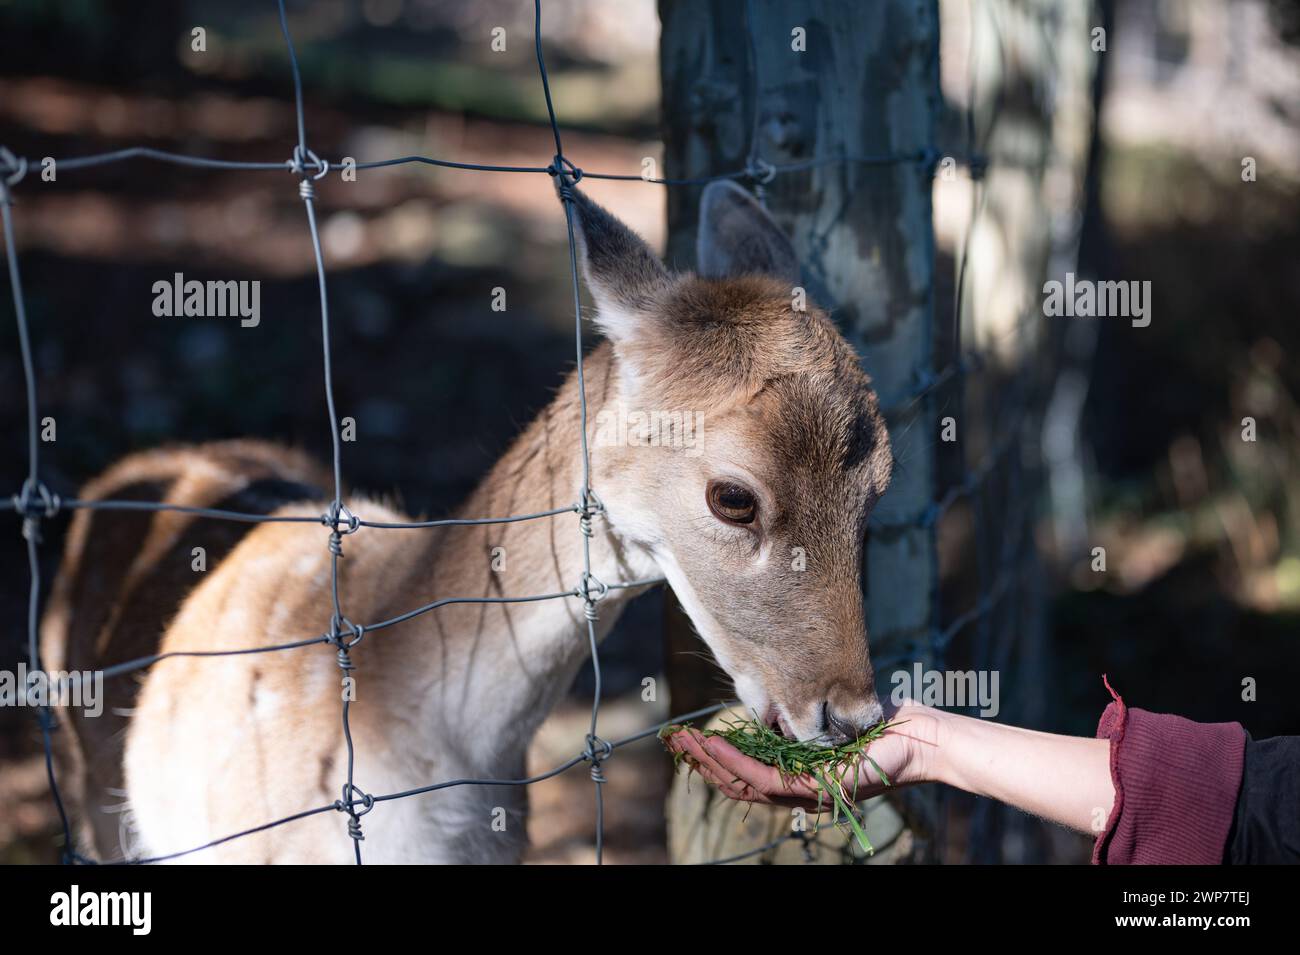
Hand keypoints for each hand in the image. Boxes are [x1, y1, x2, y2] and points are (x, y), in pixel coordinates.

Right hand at [663, 701, 940, 811]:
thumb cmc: (882, 723)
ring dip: (712, 763)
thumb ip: (800, 712)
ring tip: (688, 743)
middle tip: (676, 742)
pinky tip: (718, 745)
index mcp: (799, 775)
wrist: (920, 736)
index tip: (689, 736)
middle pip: (737, 784)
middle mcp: (799, 790)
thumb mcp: (829, 713)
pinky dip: (738, 764)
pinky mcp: (820, 790)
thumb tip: (773, 689)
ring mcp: (808, 793)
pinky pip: (769, 781)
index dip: (713, 759)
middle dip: (703, 762)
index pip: (746, 774)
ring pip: (746, 786)